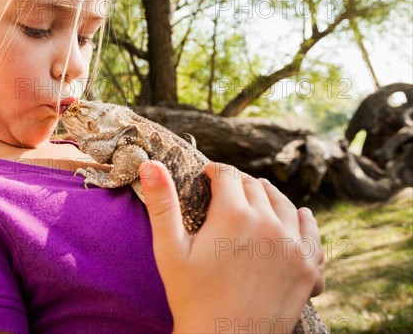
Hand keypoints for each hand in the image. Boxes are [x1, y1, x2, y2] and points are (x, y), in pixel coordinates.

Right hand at [139, 161, 324, 333]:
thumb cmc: (191, 298)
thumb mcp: (169, 249)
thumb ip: (162, 203)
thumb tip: (150, 164)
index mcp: (233, 215)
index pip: (227, 174)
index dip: (214, 171)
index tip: (208, 174)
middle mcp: (268, 224)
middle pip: (254, 186)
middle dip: (238, 183)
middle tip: (227, 189)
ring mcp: (292, 246)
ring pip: (282, 203)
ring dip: (267, 196)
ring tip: (257, 196)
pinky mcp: (308, 267)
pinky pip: (311, 232)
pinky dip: (303, 220)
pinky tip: (298, 216)